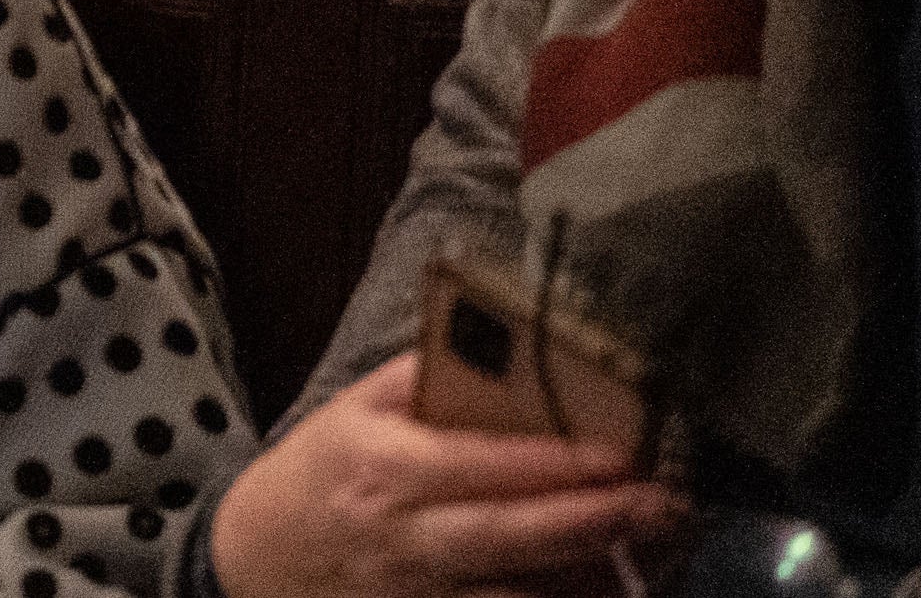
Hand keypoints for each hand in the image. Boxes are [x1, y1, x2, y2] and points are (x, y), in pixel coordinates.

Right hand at [205, 356, 680, 597]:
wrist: (256, 561)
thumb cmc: (319, 473)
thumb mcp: (355, 409)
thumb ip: (426, 377)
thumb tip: (511, 347)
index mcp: (383, 466)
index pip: (481, 462)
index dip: (554, 459)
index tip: (621, 448)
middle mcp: (404, 538)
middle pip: (513, 534)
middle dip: (595, 519)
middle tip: (664, 502)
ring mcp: (420, 597)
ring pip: (522, 595)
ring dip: (595, 576)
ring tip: (659, 548)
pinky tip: (611, 589)